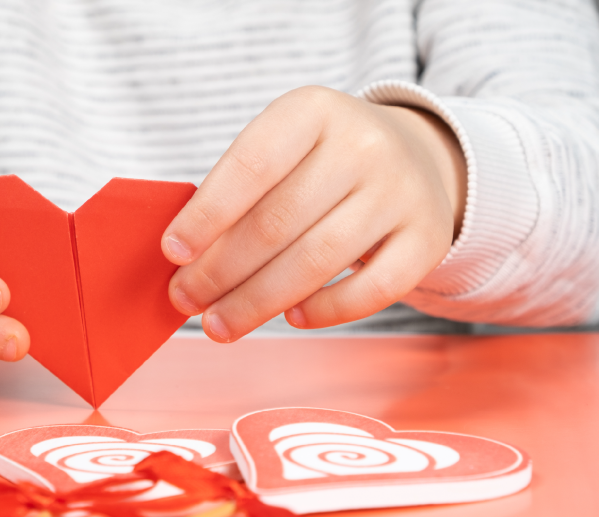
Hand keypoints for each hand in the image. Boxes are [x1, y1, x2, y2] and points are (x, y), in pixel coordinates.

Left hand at [162, 86, 466, 341]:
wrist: (415, 156)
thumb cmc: (320, 162)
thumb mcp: (282, 149)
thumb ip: (236, 193)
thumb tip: (185, 261)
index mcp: (314, 111)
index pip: (251, 166)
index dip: (206, 215)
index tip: (172, 254)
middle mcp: (364, 145)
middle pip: (277, 222)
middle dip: (221, 271)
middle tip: (186, 300)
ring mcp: (401, 192)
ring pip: (317, 260)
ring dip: (257, 301)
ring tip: (220, 323)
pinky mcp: (427, 239)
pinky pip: (372, 290)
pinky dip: (325, 310)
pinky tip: (291, 317)